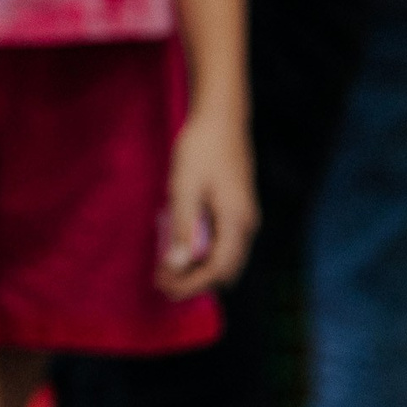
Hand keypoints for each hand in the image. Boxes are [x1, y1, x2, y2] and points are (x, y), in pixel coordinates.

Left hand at [157, 103, 256, 300]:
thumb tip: (177, 263)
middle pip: (225, 269)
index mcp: (236, 221)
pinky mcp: (235, 208)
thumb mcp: (185, 187)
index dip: (192, 283)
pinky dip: (201, 251)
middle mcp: (245, 224)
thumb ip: (182, 226)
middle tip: (160, 282)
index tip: (164, 287)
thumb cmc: (201, 149)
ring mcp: (243, 217)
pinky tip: (177, 246)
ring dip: (196, 267)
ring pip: (224, 257)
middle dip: (194, 281)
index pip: (218, 269)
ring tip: (165, 268)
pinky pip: (221, 242)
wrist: (221, 118)